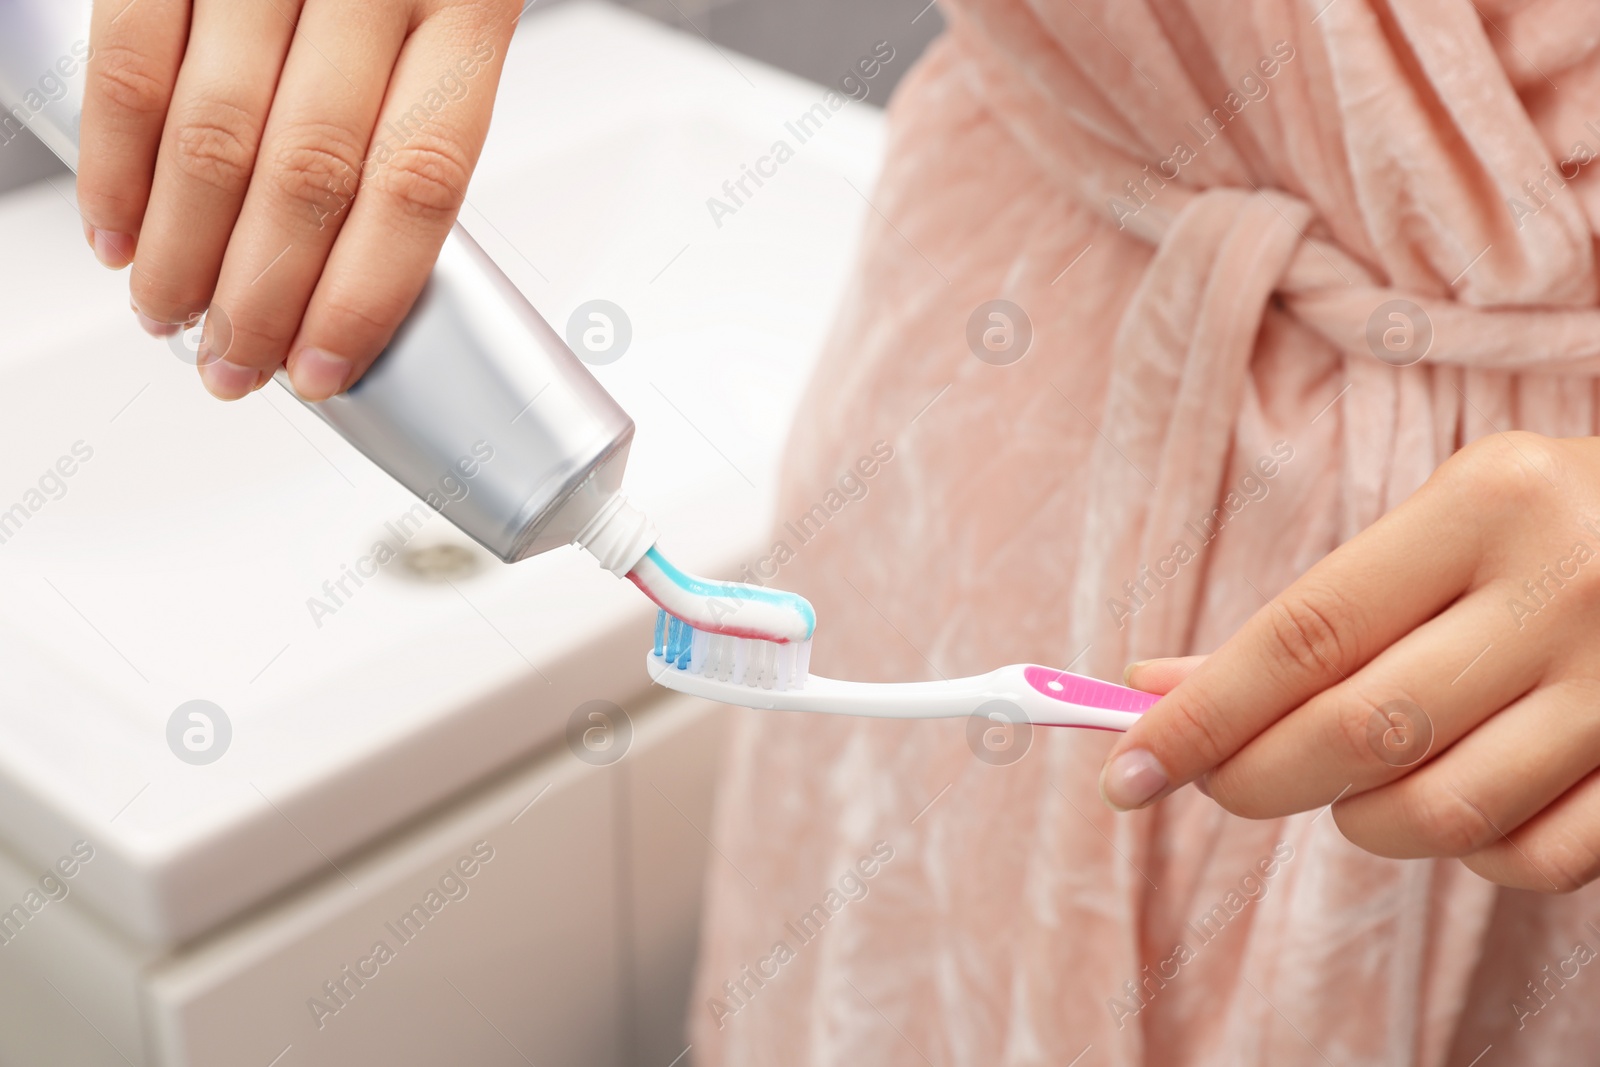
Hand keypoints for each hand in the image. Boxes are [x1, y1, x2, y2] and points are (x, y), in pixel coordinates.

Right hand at [78, 0, 521, 399]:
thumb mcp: (456, 0)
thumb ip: (415, 103)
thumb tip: (363, 253)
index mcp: (470, 1)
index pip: (420, 180)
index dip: (365, 292)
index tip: (325, 367)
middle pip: (311, 175)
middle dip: (262, 296)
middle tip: (234, 365)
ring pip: (215, 131)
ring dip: (184, 249)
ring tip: (172, 316)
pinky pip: (132, 54)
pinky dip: (115, 156)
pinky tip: (116, 227)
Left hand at [1102, 432, 1599, 892]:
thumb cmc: (1545, 535)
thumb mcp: (1436, 530)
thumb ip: (1311, 615)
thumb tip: (1158, 690)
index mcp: (1486, 506)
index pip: (1304, 635)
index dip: (1200, 716)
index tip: (1124, 769)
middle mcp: (1563, 592)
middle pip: (1358, 735)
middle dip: (1252, 778)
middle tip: (1212, 781)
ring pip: (1438, 814)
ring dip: (1359, 819)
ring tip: (1355, 778)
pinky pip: (1529, 861)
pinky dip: (1464, 852)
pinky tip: (1460, 797)